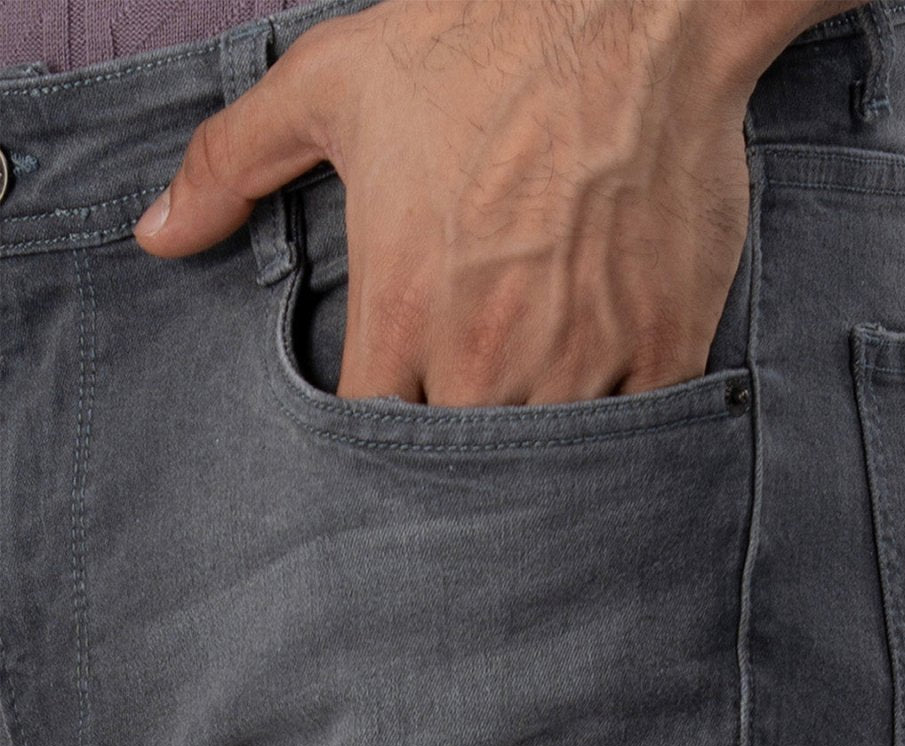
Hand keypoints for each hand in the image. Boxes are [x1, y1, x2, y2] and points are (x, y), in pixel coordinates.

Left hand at [133, 0, 864, 406]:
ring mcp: (584, 356)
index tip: (389, 402)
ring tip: (532, 393)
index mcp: (402, 308)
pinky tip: (604, 378)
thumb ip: (230, 164)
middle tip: (463, 397)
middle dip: (451, 438)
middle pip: (454, 459)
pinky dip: (619, 420)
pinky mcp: (665, 344)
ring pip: (543, 458)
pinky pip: (637, 429)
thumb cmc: (478, 42)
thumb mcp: (330, 86)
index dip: (372, 429)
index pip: (366, 433)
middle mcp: (488, 353)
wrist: (634, 5)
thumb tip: (157, 234)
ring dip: (533, 439)